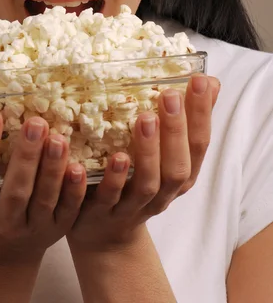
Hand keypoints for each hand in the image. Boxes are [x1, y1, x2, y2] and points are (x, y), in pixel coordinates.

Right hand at [0, 114, 86, 263]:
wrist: (4, 249)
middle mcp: (4, 220)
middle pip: (16, 190)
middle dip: (26, 157)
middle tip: (35, 122)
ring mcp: (34, 226)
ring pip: (45, 198)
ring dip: (53, 168)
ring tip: (58, 137)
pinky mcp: (59, 228)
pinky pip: (69, 209)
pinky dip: (74, 189)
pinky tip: (79, 165)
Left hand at [67, 74, 219, 251]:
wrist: (104, 233)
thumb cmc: (136, 181)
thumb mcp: (165, 153)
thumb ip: (185, 119)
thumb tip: (211, 81)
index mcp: (180, 175)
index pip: (199, 144)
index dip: (202, 115)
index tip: (200, 81)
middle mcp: (162, 194)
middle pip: (177, 167)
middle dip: (176, 131)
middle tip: (169, 96)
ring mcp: (133, 206)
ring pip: (147, 184)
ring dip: (148, 151)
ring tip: (144, 119)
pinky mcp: (103, 213)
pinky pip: (107, 197)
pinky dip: (109, 177)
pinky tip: (106, 156)